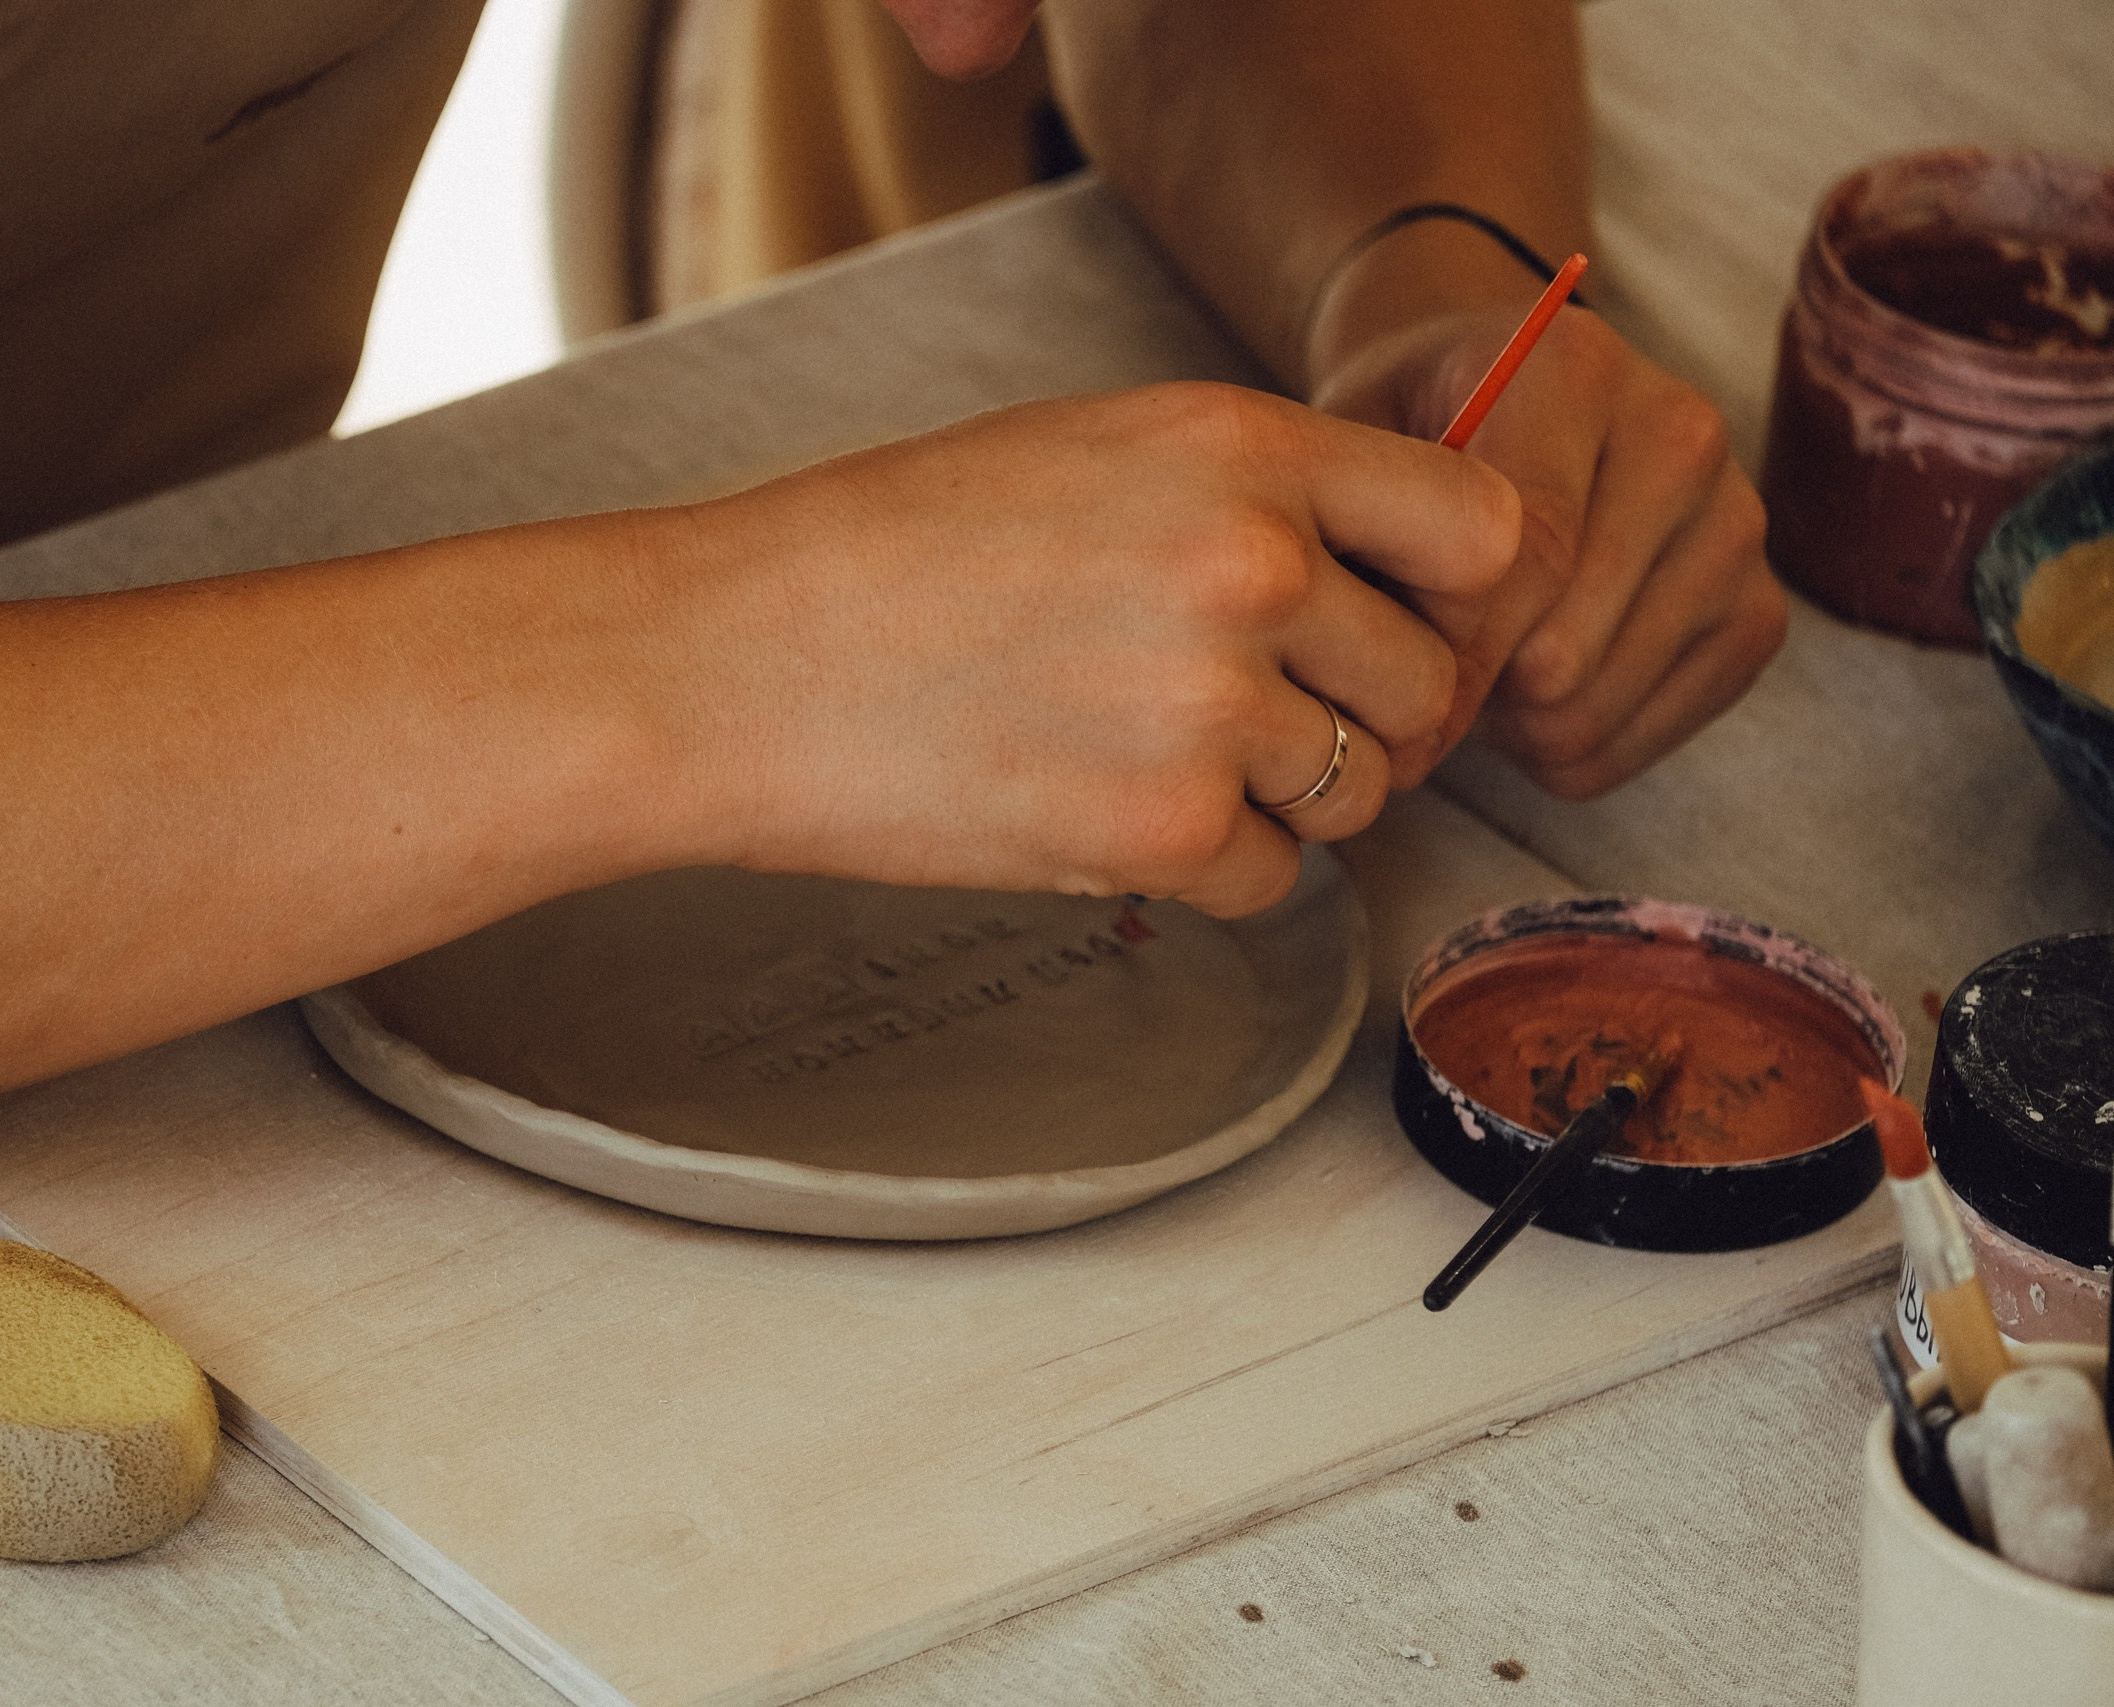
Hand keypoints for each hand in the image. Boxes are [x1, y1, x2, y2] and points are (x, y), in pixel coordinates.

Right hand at [649, 383, 1520, 914]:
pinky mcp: (1158, 832)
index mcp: (1238, 446)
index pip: (1480, 528)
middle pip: (1426, 685)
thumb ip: (1249, 495)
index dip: (1452, 596)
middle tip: (1248, 721)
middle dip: (1357, 718)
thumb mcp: (1087, 452)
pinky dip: (1207, 870)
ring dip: (1280, 797)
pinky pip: (1274, 882)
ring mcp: (1209, 705)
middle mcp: (1250, 565)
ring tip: (1147, 758)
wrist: (729, 659)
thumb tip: (1379, 583)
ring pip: (1357, 794)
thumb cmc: (882, 552)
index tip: (1400, 628)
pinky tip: (1102, 813)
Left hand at [1311, 298, 1786, 797]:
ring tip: (1466, 669)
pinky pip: (1637, 743)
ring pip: (1591, 710)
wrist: (1499, 396)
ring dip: (1504, 724)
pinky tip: (1523, 691)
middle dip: (1463, 694)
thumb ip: (1362, 545)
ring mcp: (1735, 524)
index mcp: (1577, 370)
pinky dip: (1561, 748)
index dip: (1439, 661)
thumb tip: (1374, 694)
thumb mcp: (1355, 449)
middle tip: (1405, 681)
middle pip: (1559, 654)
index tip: (1371, 717)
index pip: (1523, 559)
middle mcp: (1682, 434)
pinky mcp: (1758, 611)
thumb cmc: (1410, 431)